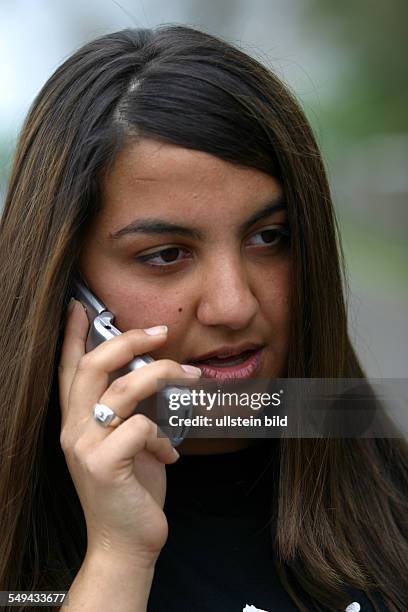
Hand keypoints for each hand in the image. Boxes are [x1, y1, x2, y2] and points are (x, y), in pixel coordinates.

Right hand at [58, 299, 200, 565]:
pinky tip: (170, 453)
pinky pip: (142, 427)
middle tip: (161, 331)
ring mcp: (84, 447)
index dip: (74, 336)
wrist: (125, 543)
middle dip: (129, 340)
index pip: (69, 369)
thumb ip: (131, 409)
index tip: (79, 306)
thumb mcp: (127, 442)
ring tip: (193, 377)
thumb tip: (154, 374)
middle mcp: (73, 429)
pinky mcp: (103, 466)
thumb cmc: (131, 488)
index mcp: (77, 420)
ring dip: (164, 376)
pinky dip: (163, 435)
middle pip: (94, 366)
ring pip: (124, 389)